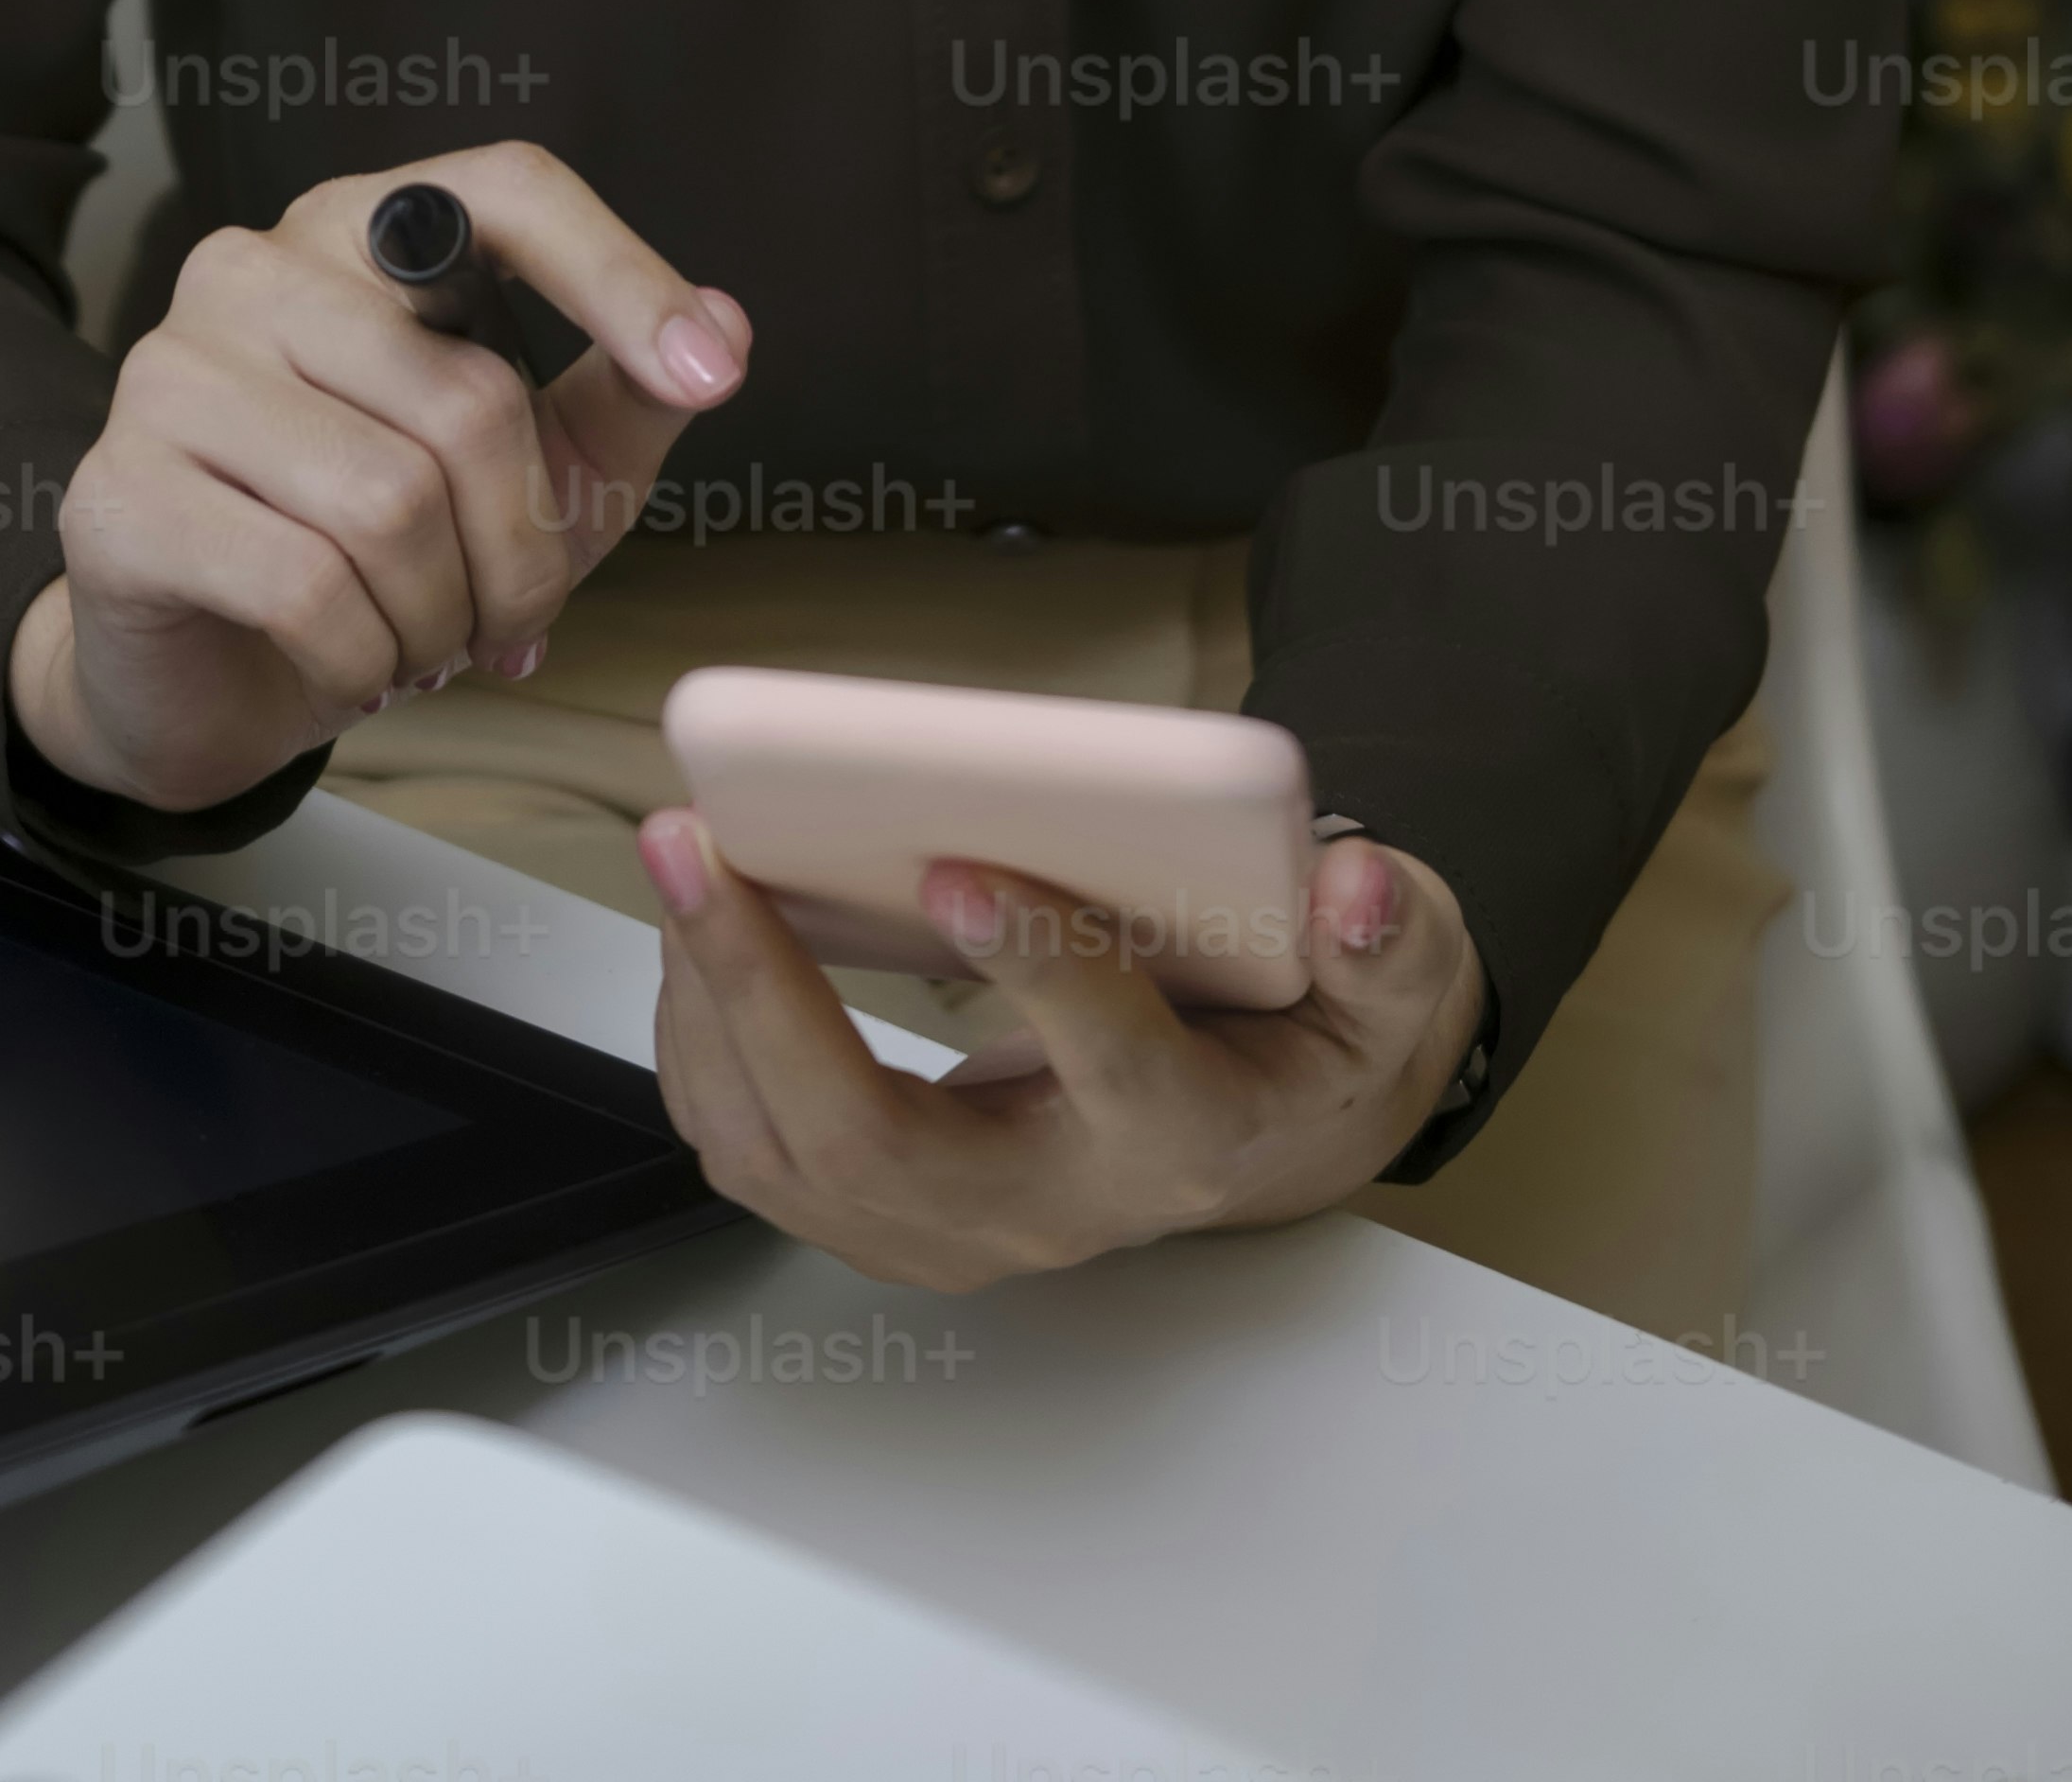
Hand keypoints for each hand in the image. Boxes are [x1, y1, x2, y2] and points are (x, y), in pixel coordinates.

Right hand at [7, 140, 749, 813]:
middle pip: (467, 398)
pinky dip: (359, 660)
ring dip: (438, 617)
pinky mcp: (120, 492)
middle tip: (504, 621)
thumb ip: (620, 396)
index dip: (620, 274)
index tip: (711, 376)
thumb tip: (724, 325)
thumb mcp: (535, 475)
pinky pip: (302, 587)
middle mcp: (257, 266)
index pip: (508, 191)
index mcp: (364, 229)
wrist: (206, 673)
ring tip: (420, 645)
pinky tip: (349, 666)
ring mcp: (171, 368)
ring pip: (387, 502)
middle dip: (521, 553)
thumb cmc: (380, 550)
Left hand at [634, 809, 1486, 1290]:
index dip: (1039, 972)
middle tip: (698, 845)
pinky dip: (703, 1044)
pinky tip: (698, 933)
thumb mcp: (1390, 984)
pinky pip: (757, 1152)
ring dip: (708, 1011)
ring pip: (789, 1157)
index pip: (1113, 1071)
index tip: (957, 859)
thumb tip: (1357, 884)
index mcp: (1184, 1135)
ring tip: (682, 863)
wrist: (1266, 1133)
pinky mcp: (891, 1211)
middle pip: (878, 1140)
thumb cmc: (1308, 1039)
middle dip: (764, 993)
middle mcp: (1055, 1204)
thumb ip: (1389, 939)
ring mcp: (958, 1226)